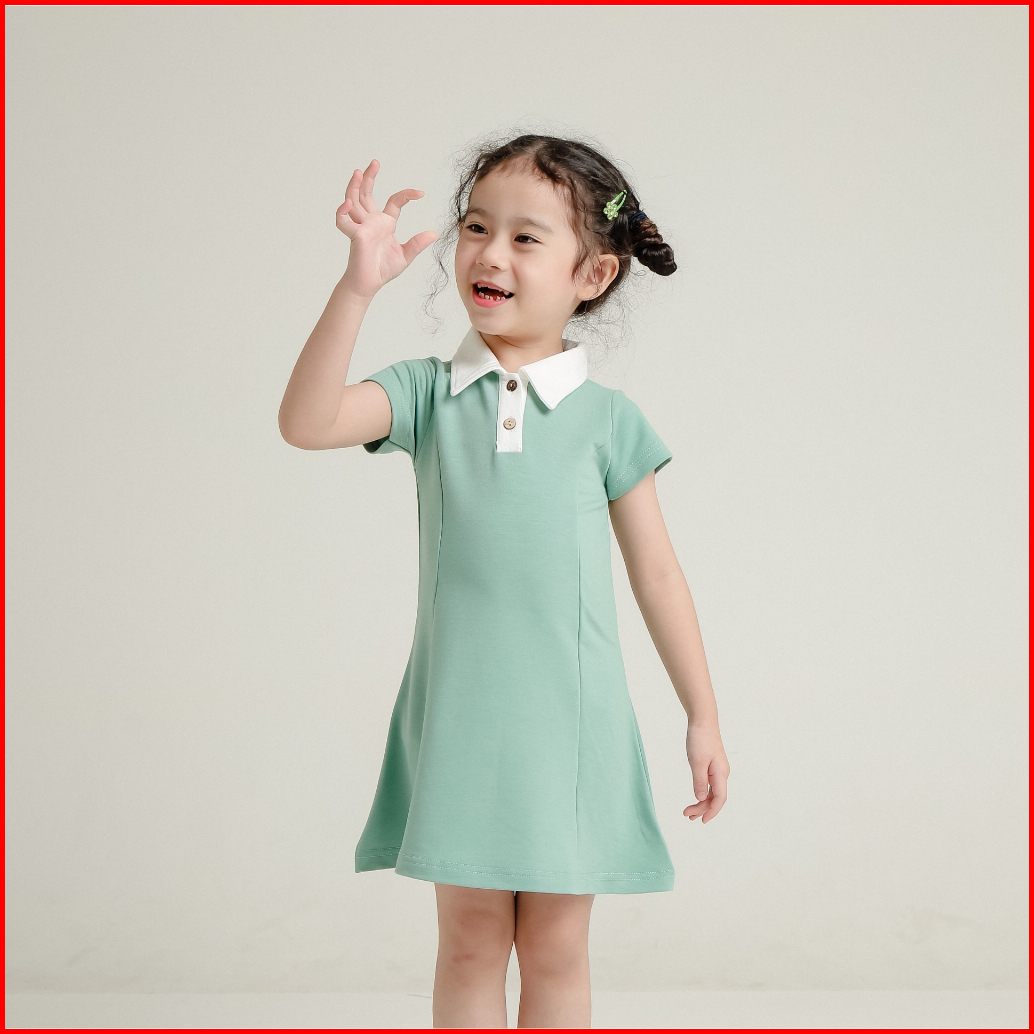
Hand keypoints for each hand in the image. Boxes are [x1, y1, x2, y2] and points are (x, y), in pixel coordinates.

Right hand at [336, 159, 438, 299]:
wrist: (369, 284)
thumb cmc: (382, 270)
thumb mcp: (405, 255)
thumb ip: (417, 244)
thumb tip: (434, 234)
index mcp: (384, 224)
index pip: (395, 202)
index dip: (407, 195)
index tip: (421, 193)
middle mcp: (371, 222)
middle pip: (367, 194)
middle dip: (369, 178)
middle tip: (375, 162)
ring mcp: (361, 227)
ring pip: (353, 201)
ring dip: (354, 187)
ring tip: (358, 173)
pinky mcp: (355, 236)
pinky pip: (343, 221)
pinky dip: (342, 212)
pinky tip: (347, 203)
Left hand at [683, 719, 728, 823]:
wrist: (702, 721)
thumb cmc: (700, 739)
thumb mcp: (697, 762)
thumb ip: (699, 781)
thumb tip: (701, 798)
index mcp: (721, 773)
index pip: (719, 798)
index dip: (712, 811)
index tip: (702, 820)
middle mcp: (722, 773)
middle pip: (715, 798)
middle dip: (702, 809)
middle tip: (687, 815)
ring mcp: (717, 770)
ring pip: (712, 792)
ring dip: (701, 802)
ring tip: (689, 811)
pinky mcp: (712, 766)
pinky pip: (709, 784)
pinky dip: (702, 793)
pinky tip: (696, 797)